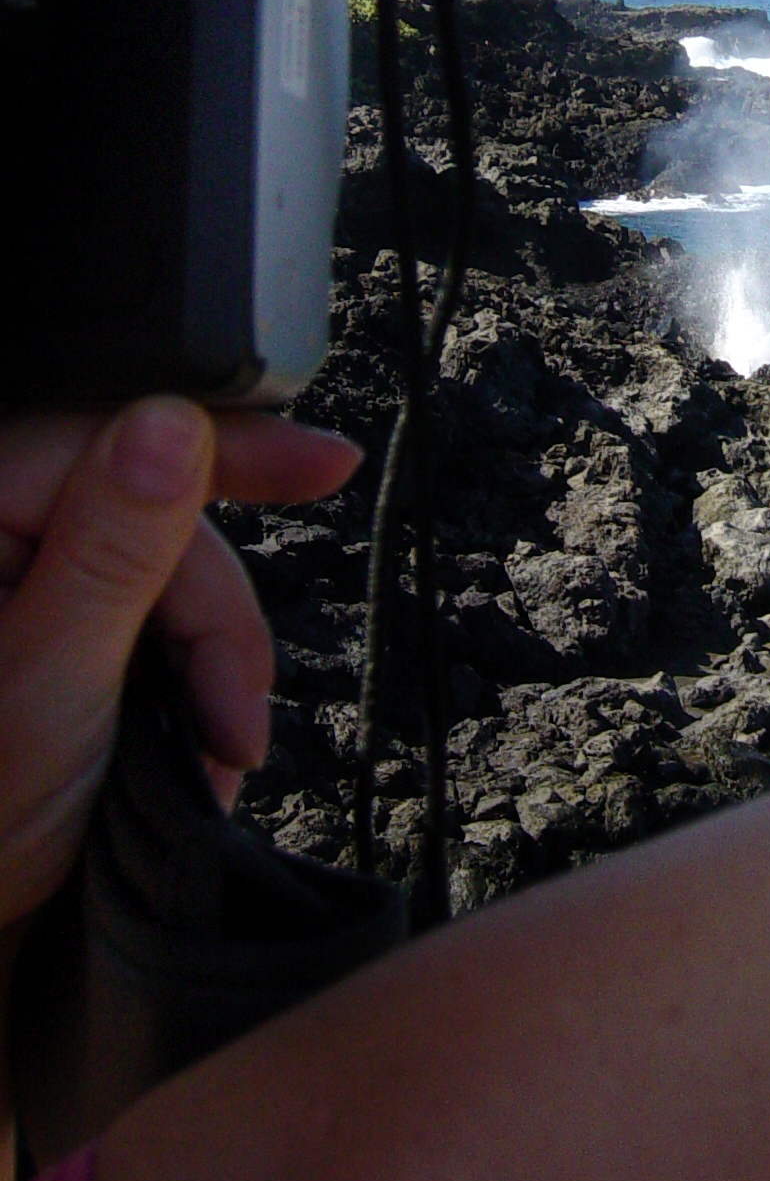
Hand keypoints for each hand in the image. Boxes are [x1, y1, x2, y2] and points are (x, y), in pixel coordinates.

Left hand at [0, 401, 359, 932]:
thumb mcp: (52, 678)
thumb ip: (114, 547)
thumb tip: (171, 423)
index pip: (120, 437)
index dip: (232, 446)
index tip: (325, 461)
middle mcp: (0, 532)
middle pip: (165, 517)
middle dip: (215, 625)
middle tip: (230, 724)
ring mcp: (32, 579)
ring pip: (176, 572)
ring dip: (212, 668)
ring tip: (207, 757)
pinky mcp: (62, 622)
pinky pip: (161, 613)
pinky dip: (195, 677)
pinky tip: (192, 738)